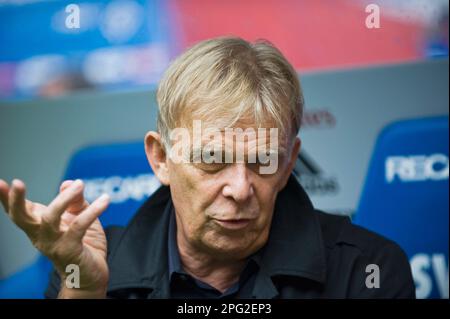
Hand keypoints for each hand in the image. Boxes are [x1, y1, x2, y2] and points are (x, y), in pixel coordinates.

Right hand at [0, 178, 109, 297]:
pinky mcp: (70, 250)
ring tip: (80, 184)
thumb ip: (74, 200)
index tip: (0, 182)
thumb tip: (69, 183)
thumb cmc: (83, 244)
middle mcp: (41, 236)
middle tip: (17, 183)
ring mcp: (54, 244)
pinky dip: (93, 211)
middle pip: (22, 218)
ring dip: (64, 199)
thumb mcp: (79, 216)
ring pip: (50, 218)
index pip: (19, 211)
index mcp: (39, 226)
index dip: (7, 198)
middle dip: (16, 201)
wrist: (91, 274)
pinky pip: (79, 226)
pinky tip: (105, 200)